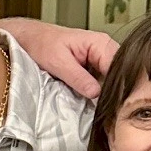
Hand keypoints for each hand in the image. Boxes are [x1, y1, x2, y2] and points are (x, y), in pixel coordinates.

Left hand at [0, 20, 118, 100]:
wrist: (31, 39)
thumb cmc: (42, 44)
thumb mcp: (58, 62)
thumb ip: (78, 77)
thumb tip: (96, 93)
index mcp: (100, 43)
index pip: (118, 67)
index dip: (117, 86)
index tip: (112, 104)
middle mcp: (105, 49)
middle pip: (120, 74)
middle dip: (115, 92)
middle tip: (109, 111)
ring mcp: (101, 59)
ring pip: (113, 80)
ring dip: (108, 94)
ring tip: (105, 110)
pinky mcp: (94, 69)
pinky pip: (103, 82)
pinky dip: (100, 93)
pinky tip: (97, 105)